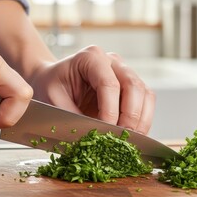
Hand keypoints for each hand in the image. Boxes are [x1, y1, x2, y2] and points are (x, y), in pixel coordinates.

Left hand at [29, 46, 155, 134]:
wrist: (52, 82)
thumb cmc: (50, 88)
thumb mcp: (52, 101)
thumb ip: (73, 117)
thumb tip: (95, 137)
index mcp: (91, 57)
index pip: (109, 84)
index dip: (110, 110)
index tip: (105, 131)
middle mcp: (112, 61)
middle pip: (133, 86)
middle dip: (131, 116)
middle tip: (122, 138)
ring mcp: (125, 72)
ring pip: (145, 93)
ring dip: (141, 119)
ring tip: (131, 139)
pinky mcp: (131, 86)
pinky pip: (146, 101)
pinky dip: (144, 119)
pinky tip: (134, 134)